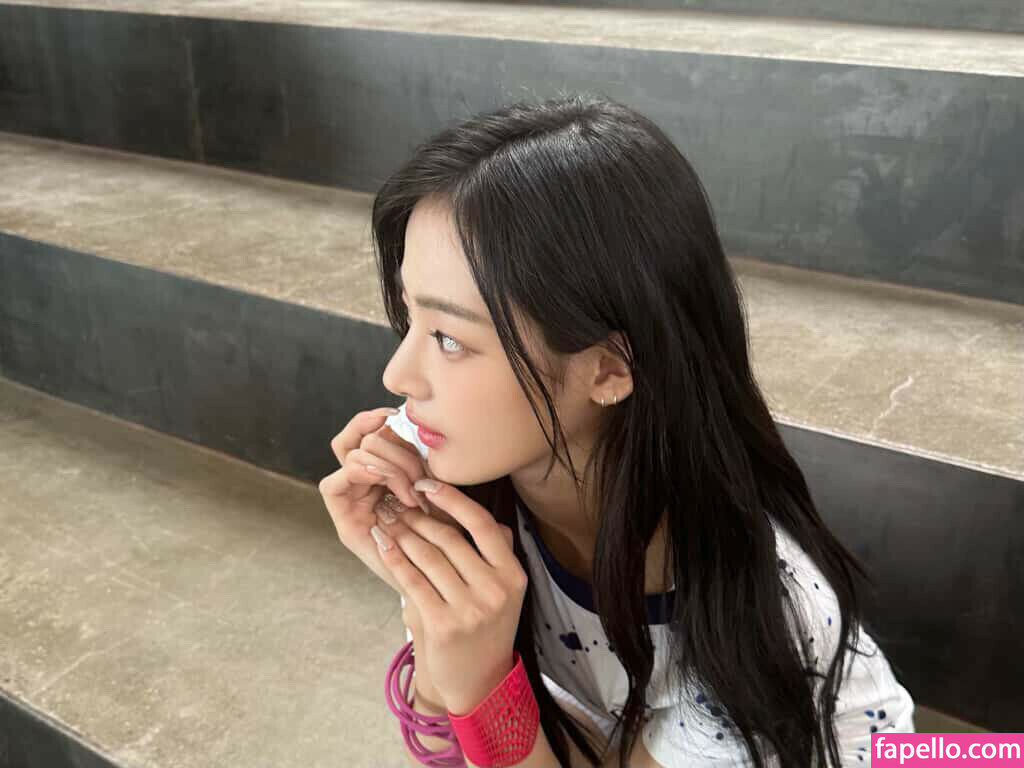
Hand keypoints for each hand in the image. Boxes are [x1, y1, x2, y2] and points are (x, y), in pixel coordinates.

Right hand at [319, 407, 439, 597]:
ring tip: (413, 492)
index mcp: (383, 473)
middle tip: (422, 477)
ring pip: (351, 456)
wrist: (438, 586)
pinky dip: (362, 475)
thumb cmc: (448, 540)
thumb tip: (422, 427)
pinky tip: (393, 489)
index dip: (374, 419)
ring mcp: (351, 502)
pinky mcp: (343, 521)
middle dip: (397, 450)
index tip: (398, 416)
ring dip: (387, 466)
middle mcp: (363, 485)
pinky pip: (333, 483)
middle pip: (359, 439)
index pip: (363, 431)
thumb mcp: (448, 496)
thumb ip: (436, 469)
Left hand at [371, 478, 528, 715]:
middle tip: (397, 502)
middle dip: (419, 517)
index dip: (452, 499)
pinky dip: (395, 558)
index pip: (482, 524)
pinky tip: (383, 544)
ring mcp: (469, 609)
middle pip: (450, 539)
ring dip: (403, 534)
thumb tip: (469, 509)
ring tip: (387, 520)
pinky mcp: (443, 625)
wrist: (479, 682)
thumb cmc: (487, 628)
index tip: (428, 485)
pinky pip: (412, 581)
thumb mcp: (503, 590)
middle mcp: (495, 590)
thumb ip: (493, 551)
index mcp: (512, 575)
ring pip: (428, 557)